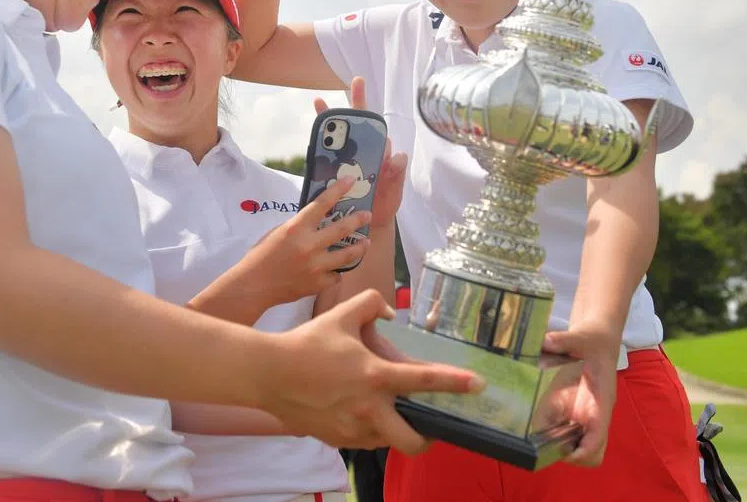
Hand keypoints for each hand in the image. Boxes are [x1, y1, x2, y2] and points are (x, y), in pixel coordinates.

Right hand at [239, 174, 370, 304]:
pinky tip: (338, 268)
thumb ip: (300, 226)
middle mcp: (308, 245)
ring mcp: (315, 267)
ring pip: (347, 255)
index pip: (322, 204)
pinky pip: (336, 275)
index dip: (338, 190)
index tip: (351, 180)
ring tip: (366, 242)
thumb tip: (319, 219)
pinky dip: (337, 271)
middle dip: (358, 219)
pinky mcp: (318, 284)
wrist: (254, 285)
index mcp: (296, 228)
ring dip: (359, 247)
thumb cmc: (262, 255)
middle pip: (342, 228)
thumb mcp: (278, 232)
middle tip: (367, 215)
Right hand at [261, 289, 485, 451]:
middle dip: (428, 438)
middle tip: (430, 426)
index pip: (424, 381)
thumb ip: (370, 303)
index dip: (455, 382)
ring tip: (389, 414)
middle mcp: (369, 409)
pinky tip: (360, 414)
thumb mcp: (340, 315)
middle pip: (413, 441)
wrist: (268, 374)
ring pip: (387, 442)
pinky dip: (370, 431)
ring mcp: (352, 429)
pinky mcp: (337, 440)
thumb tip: (388, 310)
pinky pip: (364, 442)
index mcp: (375, 376)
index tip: (478, 384)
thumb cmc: (307, 343)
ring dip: (395, 431)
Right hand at [314, 77, 406, 231]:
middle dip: (345, 108)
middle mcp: (361, 155)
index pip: (372, 127)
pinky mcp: (333, 177)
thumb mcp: (395, 190)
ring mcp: (346, 165)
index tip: (358, 83)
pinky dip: (318, 149)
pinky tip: (312, 139)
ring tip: (319, 105)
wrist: (371, 225)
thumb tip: (398, 155)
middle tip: (337, 91)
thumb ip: (396, 174)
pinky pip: (324, 161)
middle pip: (351, 128)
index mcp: (377, 155)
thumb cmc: (386, 204)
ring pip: (335, 141)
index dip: (365, 107)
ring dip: (326, 125)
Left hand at [542, 326, 619, 465]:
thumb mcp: (579, 336)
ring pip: (584, 448)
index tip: (562, 449)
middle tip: (548, 441)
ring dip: (564, 447)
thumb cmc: (594, 339)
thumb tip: (545, 341)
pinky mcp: (578, 411)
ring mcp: (588, 414)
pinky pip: (571, 434)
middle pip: (594, 453)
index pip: (599, 436)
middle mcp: (596, 413)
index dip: (583, 450)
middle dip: (573, 454)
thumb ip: (563, 340)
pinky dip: (556, 434)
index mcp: (601, 401)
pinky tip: (541, 421)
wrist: (599, 336)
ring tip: (542, 433)